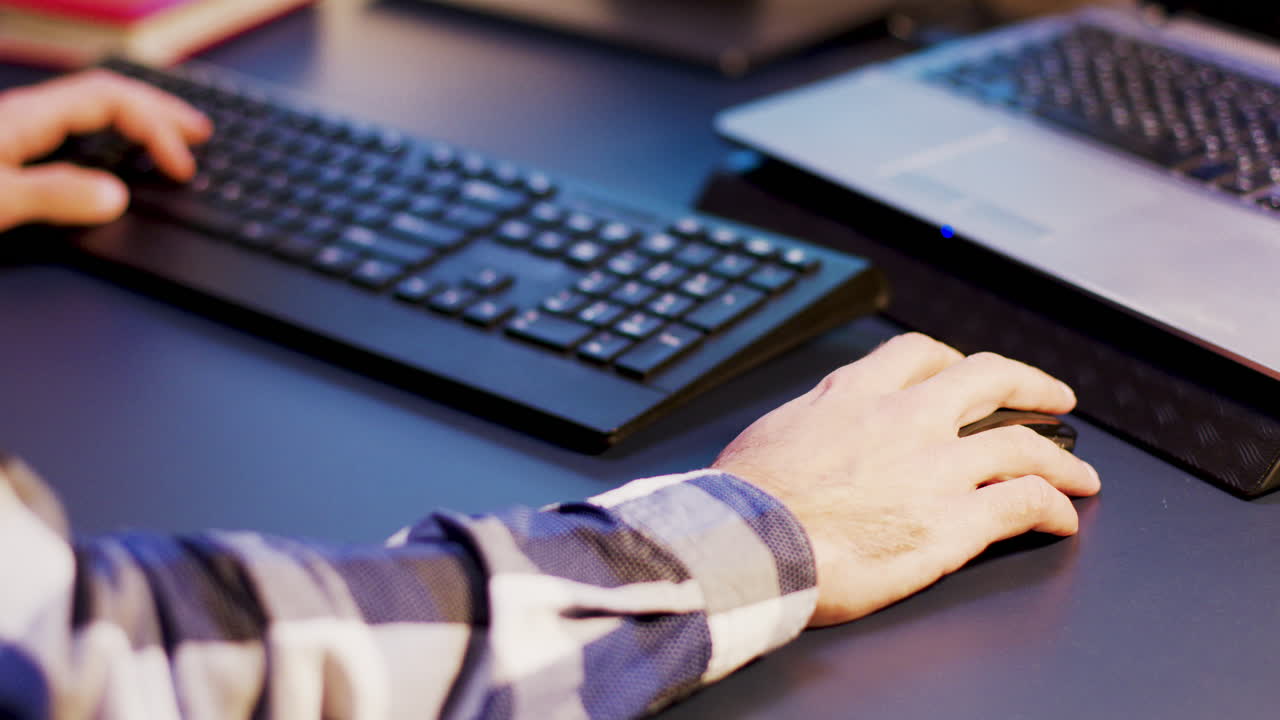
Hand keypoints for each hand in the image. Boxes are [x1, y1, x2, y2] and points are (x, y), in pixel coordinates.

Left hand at [0, 69, 211, 232]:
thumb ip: (55, 195)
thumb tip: (117, 197)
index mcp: (28, 117)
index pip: (111, 101)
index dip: (156, 128)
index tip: (183, 168)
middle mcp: (28, 116)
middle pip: (108, 95)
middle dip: (160, 111)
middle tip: (202, 133)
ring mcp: (20, 131)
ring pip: (94, 109)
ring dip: (141, 118)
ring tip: (174, 135)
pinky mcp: (15, 151)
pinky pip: (80, 129)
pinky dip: (115, 135)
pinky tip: (122, 151)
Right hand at [713, 333, 1100, 627]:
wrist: (748, 542)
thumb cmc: (746, 501)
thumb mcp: (771, 433)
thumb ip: (811, 421)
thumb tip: (811, 430)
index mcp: (855, 395)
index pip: (918, 354)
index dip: (952, 360)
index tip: (963, 371)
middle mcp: (905, 419)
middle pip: (989, 380)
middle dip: (1031, 384)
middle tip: (1054, 396)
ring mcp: (936, 468)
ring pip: (1025, 445)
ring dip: (1062, 461)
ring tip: (1080, 476)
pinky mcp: (954, 522)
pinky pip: (1026, 503)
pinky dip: (1054, 508)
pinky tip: (1062, 520)